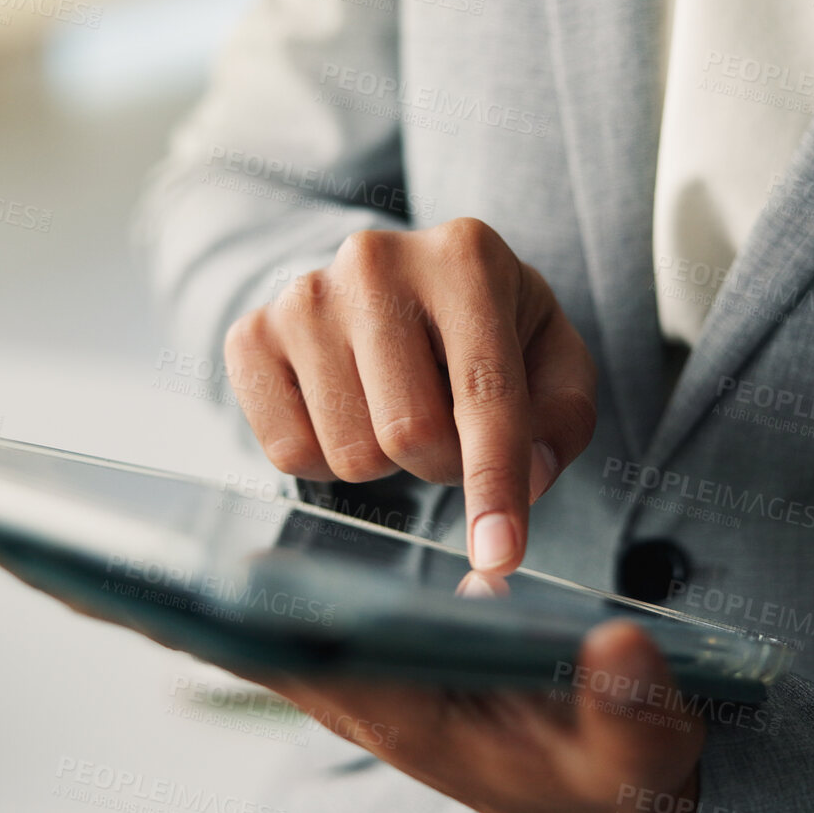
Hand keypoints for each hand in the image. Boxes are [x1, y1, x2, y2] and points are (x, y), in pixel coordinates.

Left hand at [0, 558, 706, 812]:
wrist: (606, 806)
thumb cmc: (603, 784)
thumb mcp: (634, 759)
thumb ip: (632, 717)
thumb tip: (619, 653)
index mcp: (380, 700)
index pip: (246, 647)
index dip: (151, 604)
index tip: (47, 561)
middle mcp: (341, 677)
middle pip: (202, 625)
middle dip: (105, 583)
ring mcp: (345, 658)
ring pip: (220, 611)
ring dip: (136, 575)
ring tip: (41, 524)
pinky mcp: (362, 643)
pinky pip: (257, 602)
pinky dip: (195, 573)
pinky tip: (152, 541)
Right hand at [224, 217, 598, 573]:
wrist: (395, 283)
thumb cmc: (484, 328)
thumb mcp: (550, 356)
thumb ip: (561, 418)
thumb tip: (525, 478)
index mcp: (465, 258)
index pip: (484, 393)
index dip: (495, 482)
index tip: (499, 554)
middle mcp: (376, 262)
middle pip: (410, 432)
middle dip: (443, 465)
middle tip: (450, 434)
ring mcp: (303, 296)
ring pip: (349, 452)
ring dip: (386, 462)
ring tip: (395, 408)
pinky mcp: (252, 334)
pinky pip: (288, 452)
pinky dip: (327, 458)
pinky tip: (346, 410)